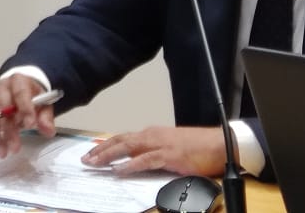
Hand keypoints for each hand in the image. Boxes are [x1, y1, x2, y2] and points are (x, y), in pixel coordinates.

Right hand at [0, 73, 55, 157]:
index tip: (30, 126)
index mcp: (18, 81)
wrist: (17, 89)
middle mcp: (0, 86)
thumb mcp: (43, 104)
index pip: (20, 93)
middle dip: (7, 130)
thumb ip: (46, 117)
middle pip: (1, 108)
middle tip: (14, 149)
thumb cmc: (31, 97)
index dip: (25, 108)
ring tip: (2, 153)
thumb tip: (48, 131)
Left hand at [82, 125, 228, 174]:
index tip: (91, 153)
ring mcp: (160, 144)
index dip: (106, 145)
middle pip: (120, 141)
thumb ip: (153, 153)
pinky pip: (146, 160)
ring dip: (109, 156)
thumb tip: (136, 162)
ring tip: (94, 163)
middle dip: (101, 150)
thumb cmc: (197, 147)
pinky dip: (131, 165)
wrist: (219, 143)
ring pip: (128, 148)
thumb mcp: (170, 147)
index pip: (123, 138)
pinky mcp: (170, 155)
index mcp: (152, 134)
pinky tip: (119, 170)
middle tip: (85, 159)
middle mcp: (152, 136)